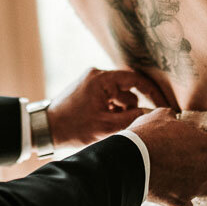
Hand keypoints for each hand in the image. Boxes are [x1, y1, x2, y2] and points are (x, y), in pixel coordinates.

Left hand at [47, 67, 169, 147]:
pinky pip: (108, 99)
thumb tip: (152, 114)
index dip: (152, 93)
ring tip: (114, 129)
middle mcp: (97, 76)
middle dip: (132, 109)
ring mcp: (91, 83)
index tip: (163, 105)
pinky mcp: (87, 91)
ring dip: (121, 112)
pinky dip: (112, 111)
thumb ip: (132, 119)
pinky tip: (107, 126)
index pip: (136, 80)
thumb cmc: (72, 128)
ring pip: (118, 97)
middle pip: (127, 90)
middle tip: (135, 126)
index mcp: (102, 79)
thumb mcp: (105, 127)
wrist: (43, 129)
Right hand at [128, 108, 206, 205]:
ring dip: (196, 185)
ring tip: (179, 179)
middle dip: (204, 168)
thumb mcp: (160, 115)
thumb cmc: (147, 135)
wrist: (130, 160)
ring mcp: (195, 187)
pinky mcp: (180, 203)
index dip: (202, 149)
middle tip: (185, 163)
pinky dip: (181, 203)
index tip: (190, 149)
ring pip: (205, 190)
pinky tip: (171, 195)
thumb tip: (173, 118)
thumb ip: (173, 117)